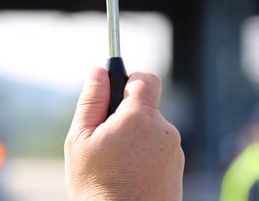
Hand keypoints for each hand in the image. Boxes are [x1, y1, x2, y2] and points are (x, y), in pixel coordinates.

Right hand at [64, 68, 183, 200]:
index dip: (129, 79)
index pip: (146, 78)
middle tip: (105, 141)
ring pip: (152, 132)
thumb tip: (98, 71)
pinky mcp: (177, 173)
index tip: (115, 92)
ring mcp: (175, 153)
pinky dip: (145, 159)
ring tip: (116, 166)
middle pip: (146, 108)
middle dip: (127, 117)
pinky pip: (159, 153)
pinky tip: (128, 177)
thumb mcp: (80, 140)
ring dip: (135, 140)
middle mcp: (165, 131)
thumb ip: (91, 101)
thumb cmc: (95, 187)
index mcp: (140, 118)